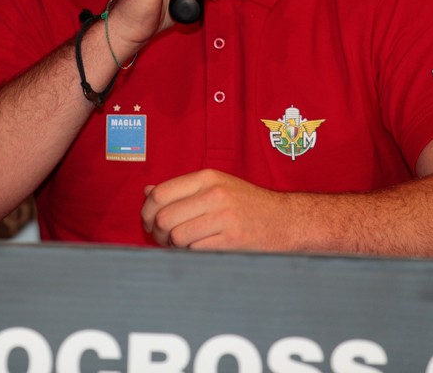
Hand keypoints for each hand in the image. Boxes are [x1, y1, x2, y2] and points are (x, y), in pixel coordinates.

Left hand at [141, 169, 289, 250]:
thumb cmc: (247, 204)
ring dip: (172, 247)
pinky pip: (195, 251)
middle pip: (164, 217)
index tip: (148, 222)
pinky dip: (190, 255)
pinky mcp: (233, 240)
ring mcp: (225, 217)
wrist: (286, 220)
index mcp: (208, 177)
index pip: (160, 193)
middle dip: (157, 233)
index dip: (147, 212)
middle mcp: (215, 194)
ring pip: (177, 236)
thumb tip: (147, 191)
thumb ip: (182, 188)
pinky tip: (197, 251)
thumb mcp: (217, 185)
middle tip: (162, 239)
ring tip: (180, 246)